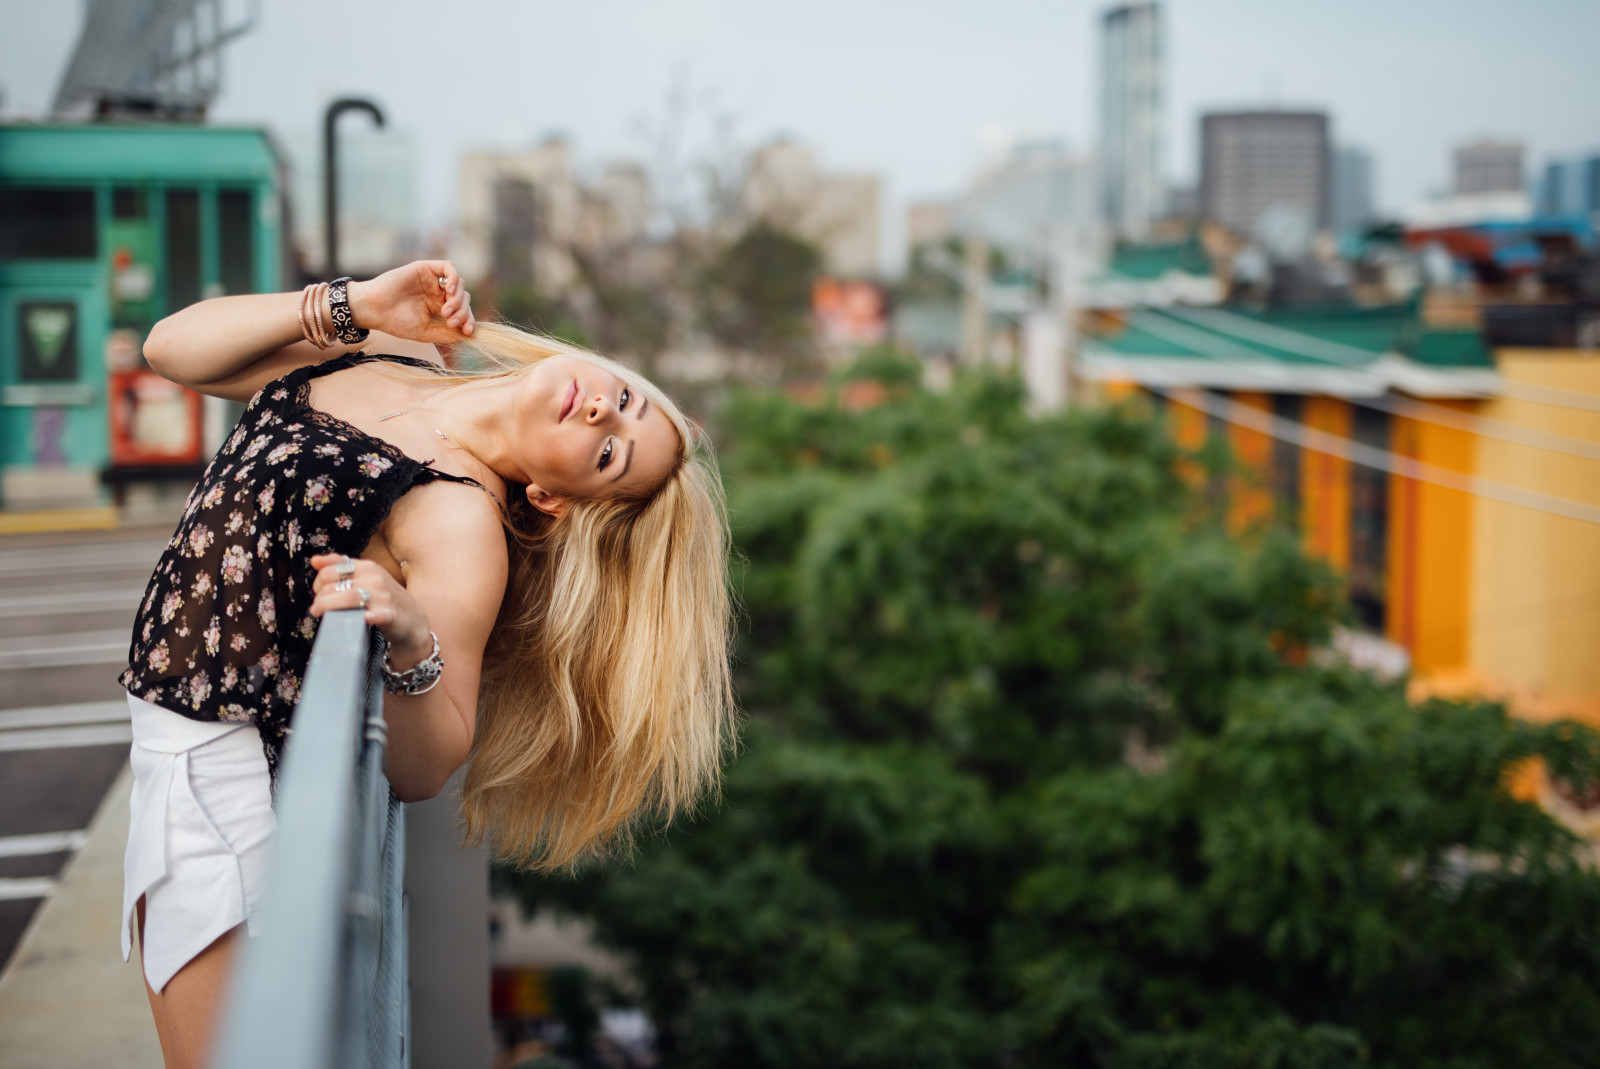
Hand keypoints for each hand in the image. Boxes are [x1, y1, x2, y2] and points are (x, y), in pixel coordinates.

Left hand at [309, 553, 432, 666]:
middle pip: (335, 585)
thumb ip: (341, 567)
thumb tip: (315, 560)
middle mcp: (375, 578)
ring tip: (321, 615)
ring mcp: (384, 597)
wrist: (413, 621)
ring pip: (349, 597)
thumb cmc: (384, 599)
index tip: (319, 594)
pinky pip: (378, 614)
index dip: (318, 583)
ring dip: (329, 607)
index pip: (330, 570)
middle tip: (318, 608)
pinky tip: (363, 619)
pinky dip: (369, 616)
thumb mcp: (366, 577)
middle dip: (320, 598)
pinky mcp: (391, 615)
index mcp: (368, 567)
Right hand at [344, 260, 475, 344]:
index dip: (469, 320)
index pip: (463, 311)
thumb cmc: (396, 322)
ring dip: (458, 299)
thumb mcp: (426, 333)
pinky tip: (450, 291)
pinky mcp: (426, 268)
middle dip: (463, 312)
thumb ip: (447, 333)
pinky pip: (448, 267)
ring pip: (459, 284)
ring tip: (446, 311)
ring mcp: (433, 280)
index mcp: (439, 308)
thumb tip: (468, 334)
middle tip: (451, 321)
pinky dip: (454, 278)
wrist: (374, 309)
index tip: (468, 331)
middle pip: (464, 298)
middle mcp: (438, 293)